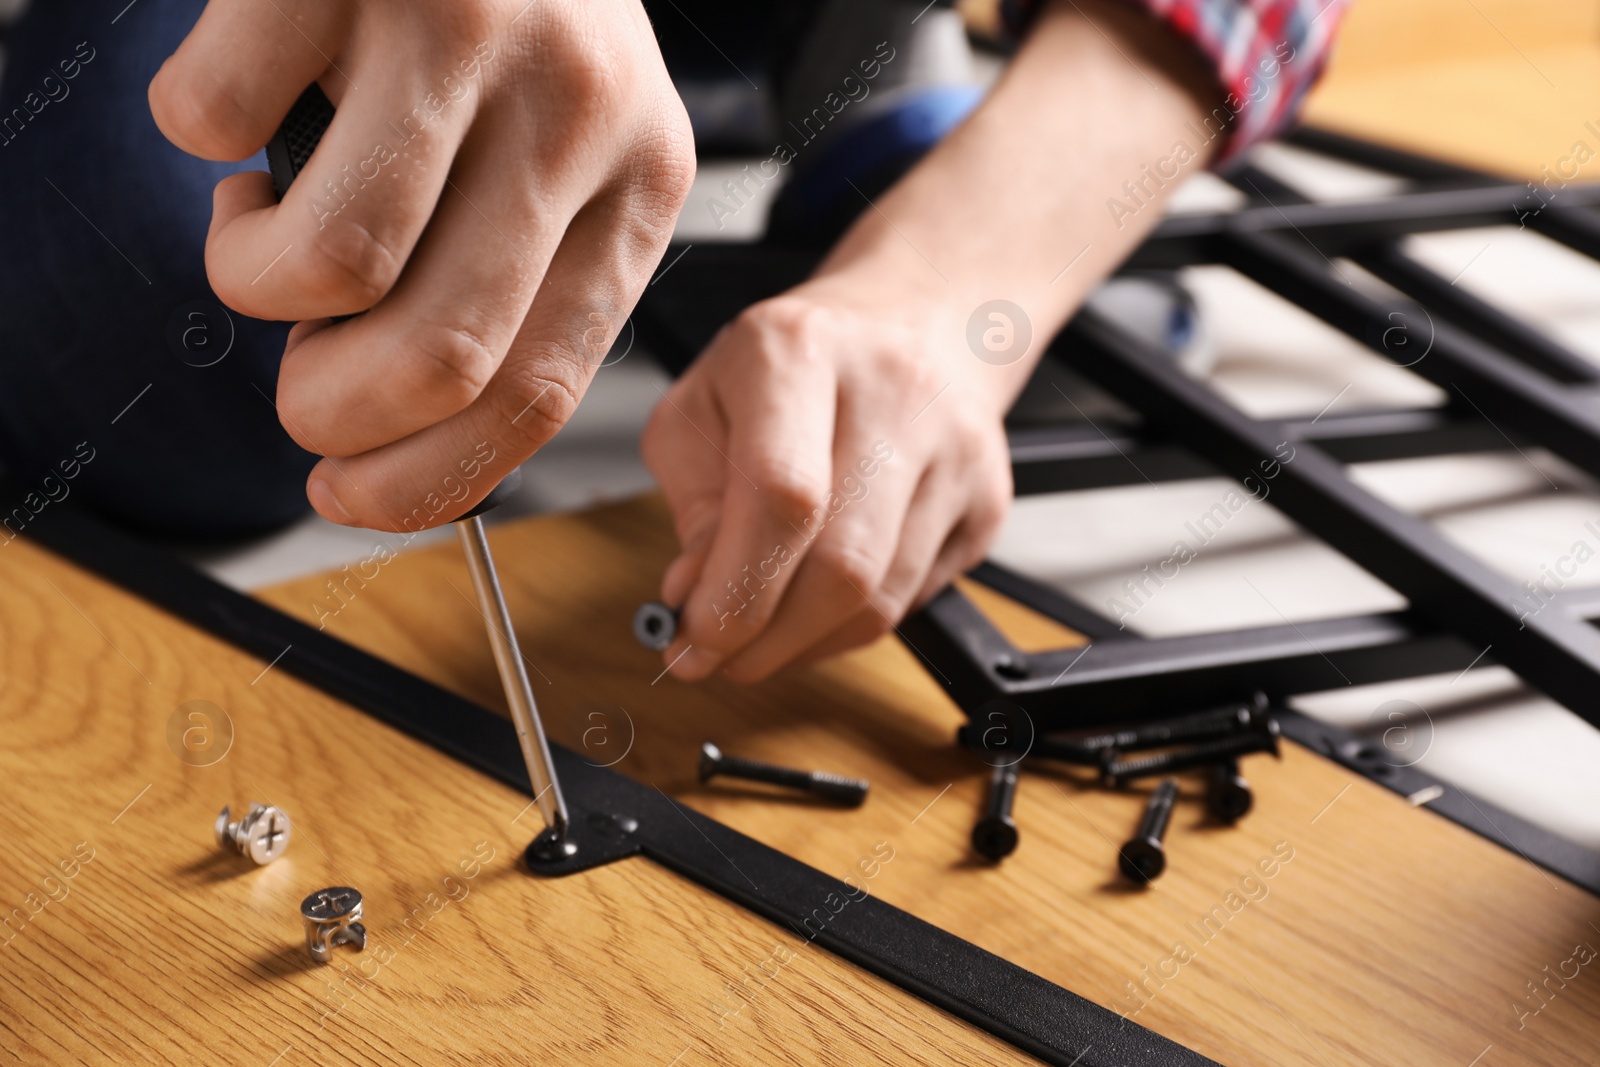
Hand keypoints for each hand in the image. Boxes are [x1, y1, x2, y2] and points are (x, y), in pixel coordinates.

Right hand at [149, 0, 692, 528]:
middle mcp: (578, 111)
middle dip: (335, 418)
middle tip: (296, 392)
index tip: (345, 498)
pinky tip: (248, 102)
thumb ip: (518, 278)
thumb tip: (407, 431)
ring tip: (261, 230)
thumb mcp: (565, 156)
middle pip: (444, 356)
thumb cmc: (505, 23)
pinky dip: (199, 135)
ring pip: (333, 266)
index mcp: (638, 183)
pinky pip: (219, 117)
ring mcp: (469, 30)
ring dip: (255, 289)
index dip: (426, 480)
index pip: (540, 390)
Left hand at [641, 279, 1013, 682]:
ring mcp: (955, 447)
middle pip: (841, 563)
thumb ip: (693, 507)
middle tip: (718, 658)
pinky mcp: (987, 498)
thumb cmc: (789, 369)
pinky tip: (813, 611)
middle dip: (767, 638)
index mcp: (799, 351)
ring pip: (881, 598)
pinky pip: (913, 600)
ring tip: (758, 641)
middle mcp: (892, 390)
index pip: (782, 495)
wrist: (906, 325)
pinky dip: (850, 628)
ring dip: (805, 645)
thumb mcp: (702, 409)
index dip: (735, 591)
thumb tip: (698, 597)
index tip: (693, 640)